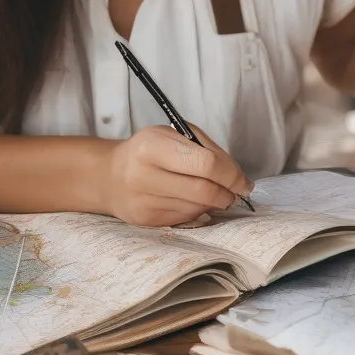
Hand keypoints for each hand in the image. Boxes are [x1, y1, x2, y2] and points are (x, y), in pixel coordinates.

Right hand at [103, 125, 253, 226]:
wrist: (111, 175)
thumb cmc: (150, 151)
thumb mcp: (174, 135)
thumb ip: (207, 150)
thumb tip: (237, 178)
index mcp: (152, 145)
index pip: (206, 163)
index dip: (231, 175)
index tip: (244, 182)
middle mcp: (143, 174)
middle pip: (203, 190)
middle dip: (227, 193)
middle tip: (235, 192)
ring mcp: (142, 200)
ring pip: (196, 208)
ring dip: (213, 203)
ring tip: (213, 193)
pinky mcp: (145, 219)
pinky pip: (184, 219)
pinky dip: (197, 211)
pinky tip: (191, 201)